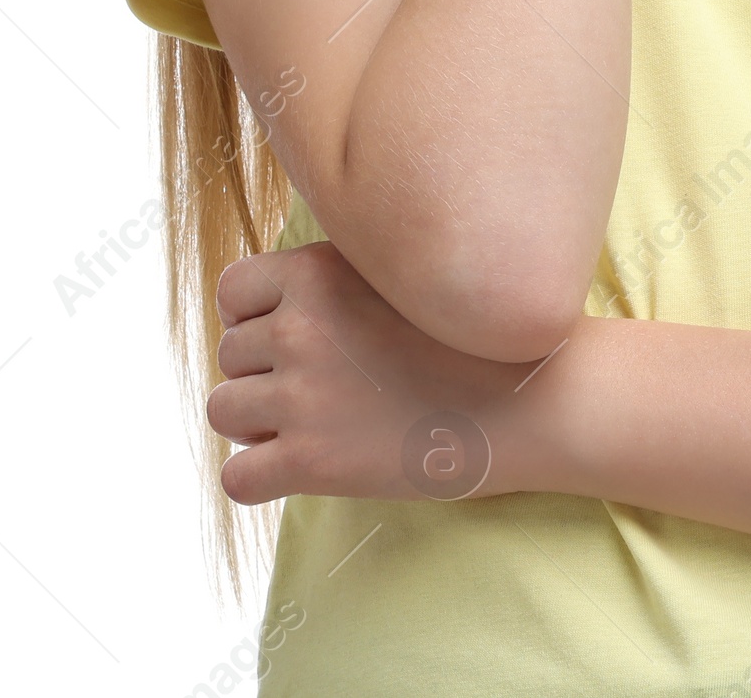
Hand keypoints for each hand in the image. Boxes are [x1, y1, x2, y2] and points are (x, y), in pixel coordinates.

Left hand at [207, 241, 574, 505]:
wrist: (527, 397)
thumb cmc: (471, 338)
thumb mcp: (399, 273)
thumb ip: (335, 279)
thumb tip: (279, 300)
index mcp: (317, 271)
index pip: (233, 291)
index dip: (252, 316)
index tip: (288, 337)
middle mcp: (299, 326)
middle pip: (229, 355)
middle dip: (263, 372)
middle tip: (322, 387)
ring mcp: (301, 394)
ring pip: (223, 412)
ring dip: (258, 423)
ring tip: (313, 424)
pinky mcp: (309, 460)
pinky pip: (236, 478)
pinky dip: (259, 478)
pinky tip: (301, 469)